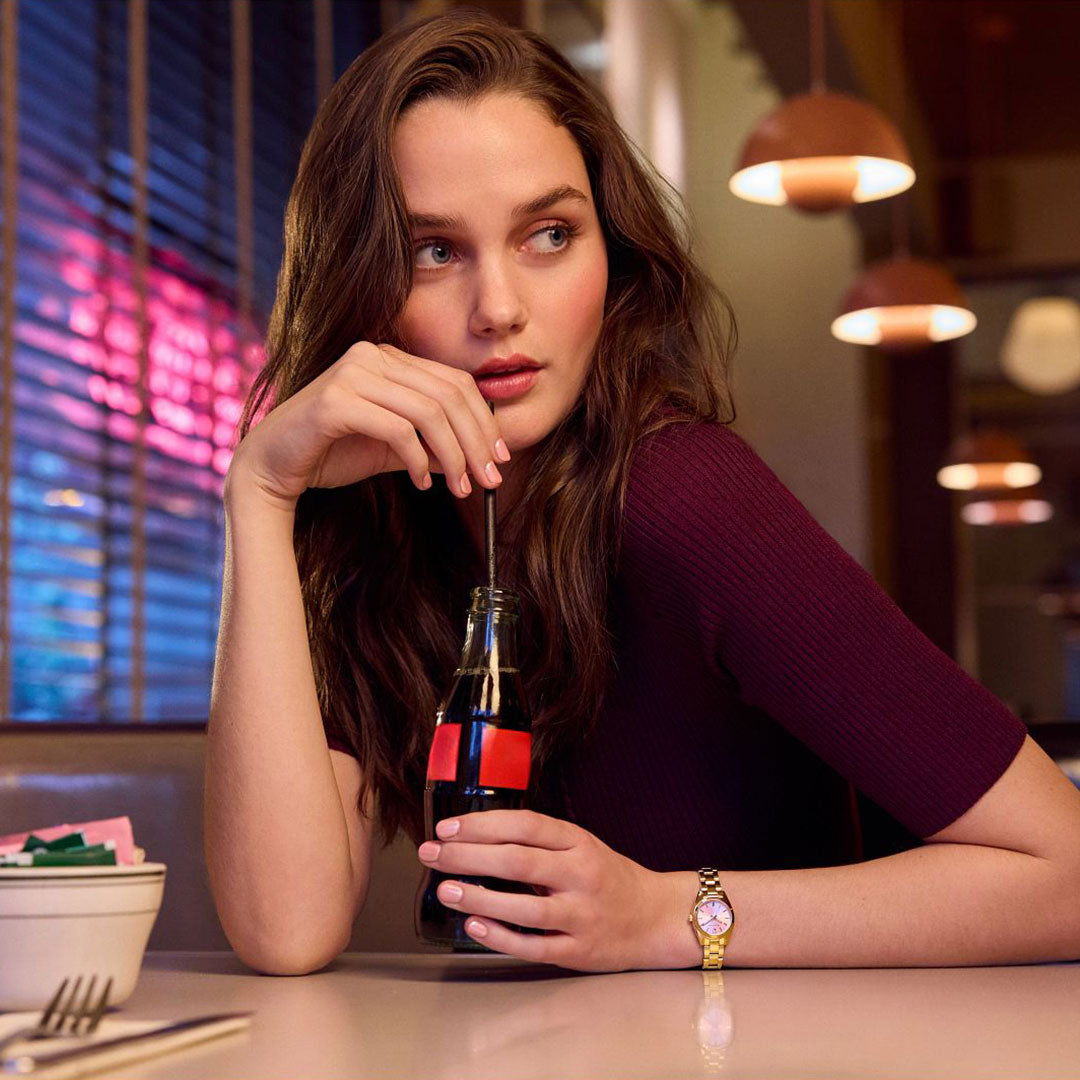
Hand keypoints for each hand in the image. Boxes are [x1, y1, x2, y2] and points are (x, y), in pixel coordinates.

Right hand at [225, 342, 510, 512]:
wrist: (271, 467)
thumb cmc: (331, 453)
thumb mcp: (395, 448)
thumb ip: (433, 444)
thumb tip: (479, 456)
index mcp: (388, 357)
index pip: (455, 382)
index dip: (485, 421)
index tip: (500, 458)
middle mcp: (372, 355)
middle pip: (448, 395)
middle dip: (476, 441)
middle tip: (490, 479)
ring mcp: (351, 373)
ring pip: (427, 411)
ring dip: (453, 455)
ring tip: (461, 487)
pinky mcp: (335, 401)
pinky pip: (396, 428)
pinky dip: (417, 459)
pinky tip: (421, 484)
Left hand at [417, 810, 680, 971]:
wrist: (656, 917)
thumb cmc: (608, 877)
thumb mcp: (581, 845)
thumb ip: (539, 841)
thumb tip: (476, 837)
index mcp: (579, 843)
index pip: (526, 826)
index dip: (483, 825)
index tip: (447, 827)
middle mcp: (581, 876)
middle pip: (519, 862)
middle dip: (468, 855)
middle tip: (432, 853)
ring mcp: (581, 916)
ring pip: (524, 907)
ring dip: (479, 897)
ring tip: (446, 889)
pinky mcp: (578, 952)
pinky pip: (534, 946)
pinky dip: (501, 936)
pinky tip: (474, 925)